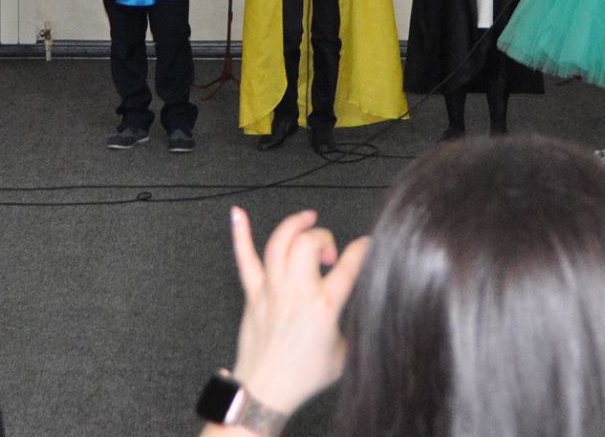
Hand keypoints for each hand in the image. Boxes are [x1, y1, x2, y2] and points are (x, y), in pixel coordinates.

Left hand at [225, 206, 369, 417]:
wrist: (267, 390)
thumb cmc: (302, 377)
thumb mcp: (343, 353)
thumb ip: (351, 325)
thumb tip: (360, 310)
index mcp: (323, 306)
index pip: (350, 265)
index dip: (362, 248)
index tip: (366, 244)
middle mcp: (296, 292)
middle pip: (309, 242)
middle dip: (324, 237)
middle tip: (329, 252)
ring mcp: (271, 290)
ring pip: (279, 243)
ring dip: (294, 224)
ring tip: (307, 218)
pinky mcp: (253, 294)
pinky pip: (244, 259)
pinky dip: (240, 234)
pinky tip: (238, 215)